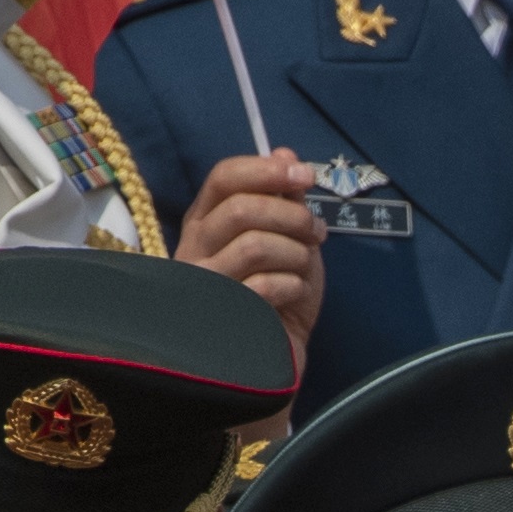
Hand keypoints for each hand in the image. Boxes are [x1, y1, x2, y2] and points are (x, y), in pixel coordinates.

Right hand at [177, 151, 324, 379]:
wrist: (276, 358)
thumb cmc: (279, 299)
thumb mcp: (288, 242)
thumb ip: (284, 201)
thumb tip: (284, 153)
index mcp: (207, 223)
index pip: (223, 178)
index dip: (267, 170)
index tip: (306, 174)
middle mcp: (195, 249)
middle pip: (242, 209)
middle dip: (293, 216)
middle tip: (317, 232)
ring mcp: (205, 285)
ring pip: (255, 245)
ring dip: (297, 252)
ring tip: (306, 266)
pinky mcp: (222, 316)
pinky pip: (265, 284)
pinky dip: (294, 285)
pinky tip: (295, 294)